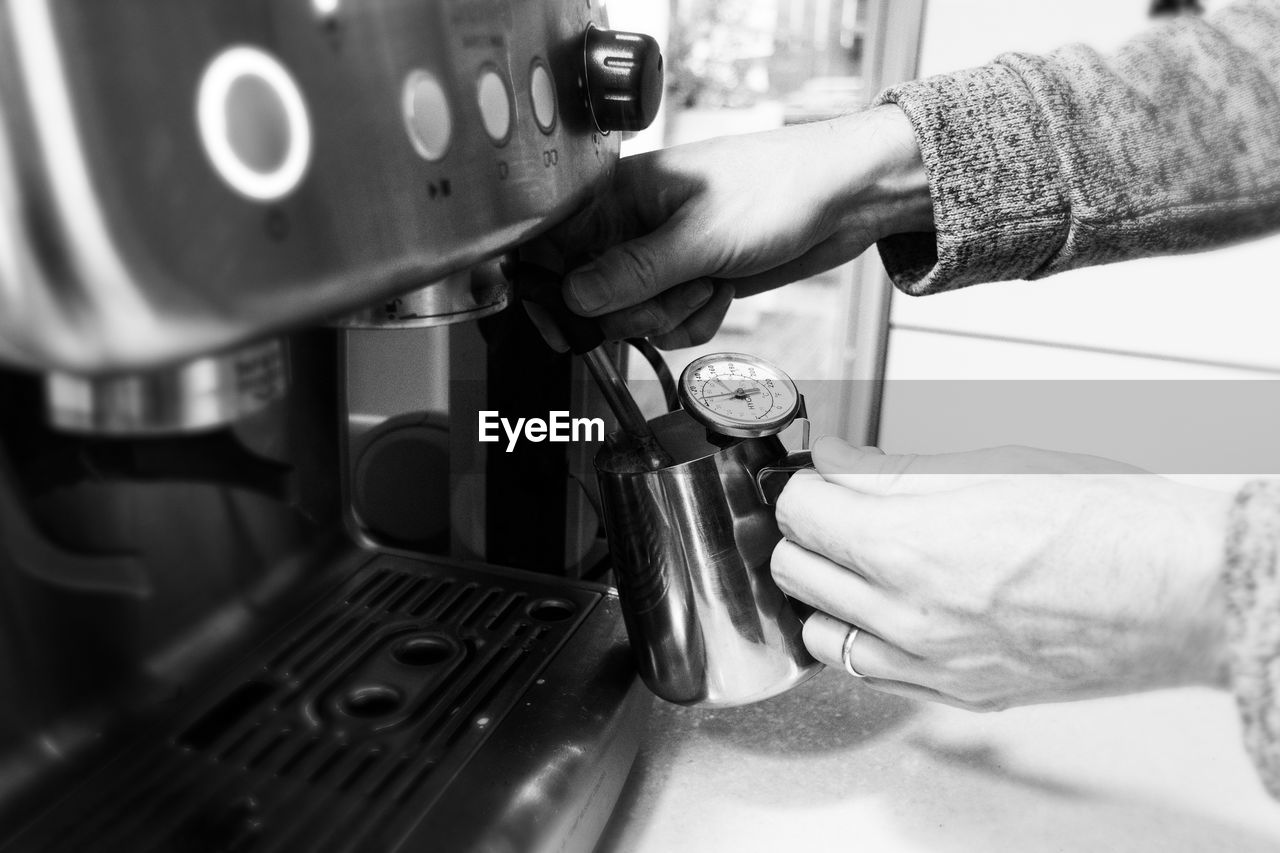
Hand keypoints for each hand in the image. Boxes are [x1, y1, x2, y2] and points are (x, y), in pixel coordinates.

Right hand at [540, 106, 930, 348]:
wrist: (845, 198)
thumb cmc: (778, 190)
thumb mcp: (700, 237)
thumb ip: (632, 274)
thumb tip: (573, 299)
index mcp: (618, 196)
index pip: (554, 251)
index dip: (558, 292)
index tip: (572, 322)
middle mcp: (631, 226)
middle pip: (591, 298)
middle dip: (637, 310)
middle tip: (679, 286)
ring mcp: (661, 256)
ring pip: (632, 318)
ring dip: (674, 315)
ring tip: (711, 281)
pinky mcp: (689, 279)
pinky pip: (669, 325)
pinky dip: (697, 320)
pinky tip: (724, 291)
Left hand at [771, 437, 1231, 710]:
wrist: (1185, 594)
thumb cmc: (1109, 523)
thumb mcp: (989, 465)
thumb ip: (892, 468)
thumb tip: (834, 457)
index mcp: (908, 548)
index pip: (799, 513)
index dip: (799, 483)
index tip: (811, 474)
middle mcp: (909, 617)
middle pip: (797, 572)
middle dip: (804, 531)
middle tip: (832, 507)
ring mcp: (933, 666)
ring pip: (821, 635)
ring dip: (822, 592)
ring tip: (855, 560)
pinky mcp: (960, 695)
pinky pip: (872, 676)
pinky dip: (860, 641)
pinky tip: (885, 610)